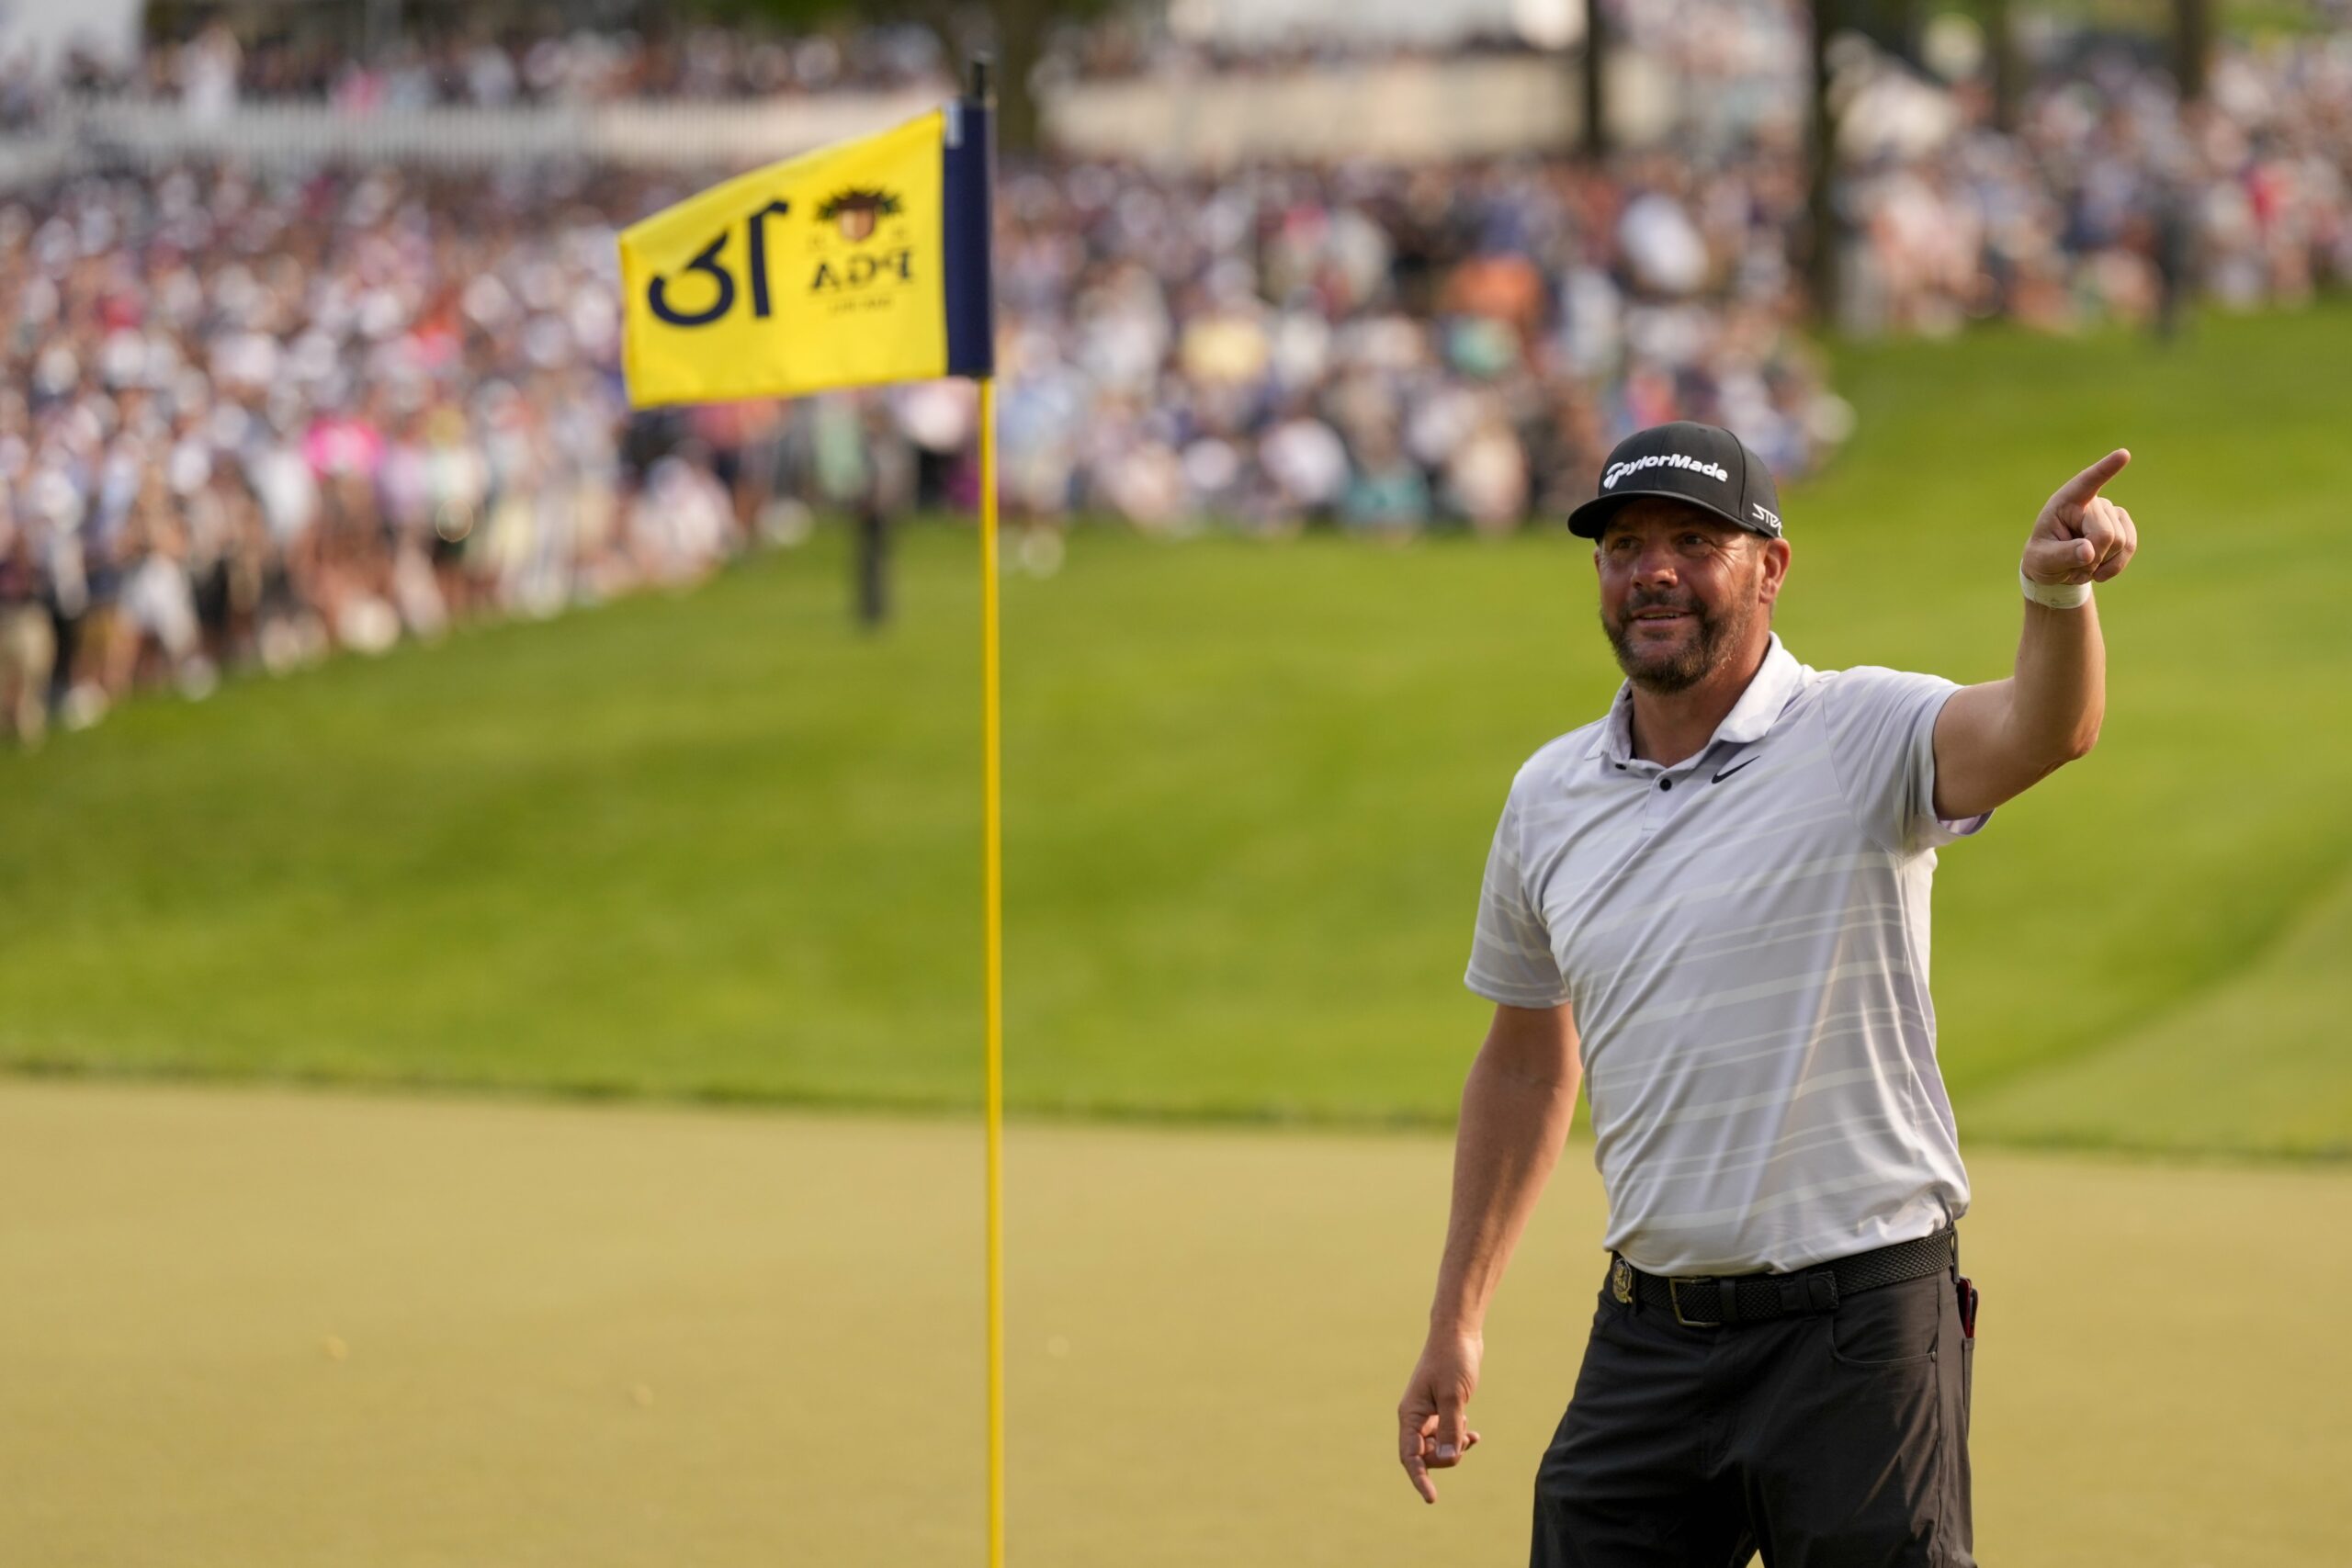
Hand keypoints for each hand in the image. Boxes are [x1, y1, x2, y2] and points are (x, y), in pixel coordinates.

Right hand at [1396, 1327, 1483, 1503]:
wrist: (1458, 1334)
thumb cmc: (1452, 1360)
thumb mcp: (1454, 1396)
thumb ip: (1450, 1429)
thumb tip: (1450, 1459)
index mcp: (1411, 1414)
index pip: (1410, 1456)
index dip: (1419, 1479)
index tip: (1432, 1498)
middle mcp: (1416, 1417)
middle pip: (1426, 1455)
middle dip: (1446, 1457)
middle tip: (1465, 1440)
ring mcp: (1428, 1413)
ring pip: (1438, 1447)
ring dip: (1455, 1447)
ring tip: (1471, 1435)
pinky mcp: (1441, 1409)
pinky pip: (1447, 1435)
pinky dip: (1459, 1439)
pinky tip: (1473, 1436)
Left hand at [2024, 448, 2139, 586]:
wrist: (2056, 569)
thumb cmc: (2043, 558)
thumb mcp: (2042, 561)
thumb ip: (2062, 555)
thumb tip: (2090, 551)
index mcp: (2065, 503)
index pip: (2086, 483)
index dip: (2105, 469)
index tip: (2123, 454)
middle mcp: (2091, 503)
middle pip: (2106, 534)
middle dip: (2092, 556)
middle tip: (2072, 562)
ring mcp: (2110, 512)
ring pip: (2120, 542)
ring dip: (2101, 562)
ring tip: (2082, 562)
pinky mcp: (2124, 525)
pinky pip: (2130, 546)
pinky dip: (2115, 565)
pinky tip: (2099, 570)